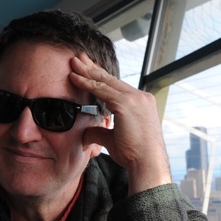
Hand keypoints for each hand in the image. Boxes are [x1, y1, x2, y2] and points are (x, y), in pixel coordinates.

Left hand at [69, 54, 171, 194]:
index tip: (89, 69)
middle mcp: (140, 97)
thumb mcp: (114, 139)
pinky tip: (74, 78)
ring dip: (87, 71)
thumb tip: (85, 132)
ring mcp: (135, 99)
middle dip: (93, 68)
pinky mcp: (127, 104)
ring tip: (73, 63)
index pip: (117, 86)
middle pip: (111, 79)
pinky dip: (87, 83)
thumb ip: (100, 131)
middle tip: (79, 57)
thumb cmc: (134, 154)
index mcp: (141, 102)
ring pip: (106, 81)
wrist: (147, 162)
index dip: (101, 77)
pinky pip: (102, 90)